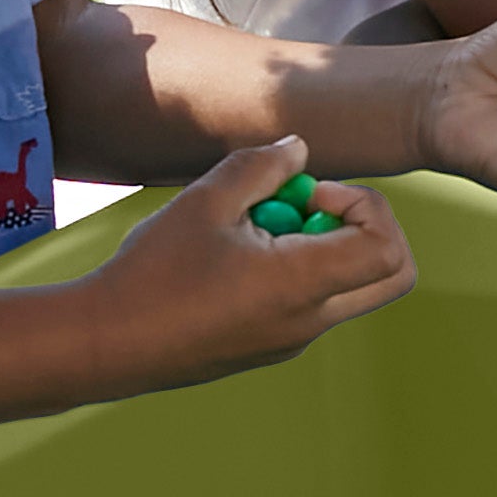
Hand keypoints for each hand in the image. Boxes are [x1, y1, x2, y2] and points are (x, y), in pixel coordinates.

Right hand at [89, 139, 419, 386]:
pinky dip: (299, 268)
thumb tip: (299, 151)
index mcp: (302, 286)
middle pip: (391, 275)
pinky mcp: (272, 345)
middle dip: (365, 227)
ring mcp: (294, 339)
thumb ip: (261, 167)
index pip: (388, 248)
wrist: (105, 343)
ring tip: (257, 227)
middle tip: (306, 208)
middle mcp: (310, 320)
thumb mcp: (205, 201)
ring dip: (324, 245)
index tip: (311, 194)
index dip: (366, 206)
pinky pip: (314, 301)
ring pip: (351, 286)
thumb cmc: (151, 274)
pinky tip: (237, 253)